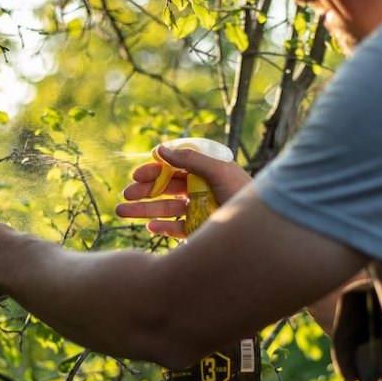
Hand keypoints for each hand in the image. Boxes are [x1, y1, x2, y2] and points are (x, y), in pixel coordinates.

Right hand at [115, 145, 250, 237]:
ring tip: (121, 211)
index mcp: (204, 171)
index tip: (137, 175)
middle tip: (126, 195)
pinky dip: (161, 227)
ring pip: (165, 208)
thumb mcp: (219, 171)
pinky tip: (149, 226)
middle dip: (144, 190)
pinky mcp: (199, 230)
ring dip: (143, 209)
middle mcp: (199, 189)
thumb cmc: (243, 194)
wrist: (260, 230)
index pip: (173, 168)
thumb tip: (160, 149)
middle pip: (165, 188)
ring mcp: (198, 210)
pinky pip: (175, 228)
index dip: (154, 170)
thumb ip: (190, 159)